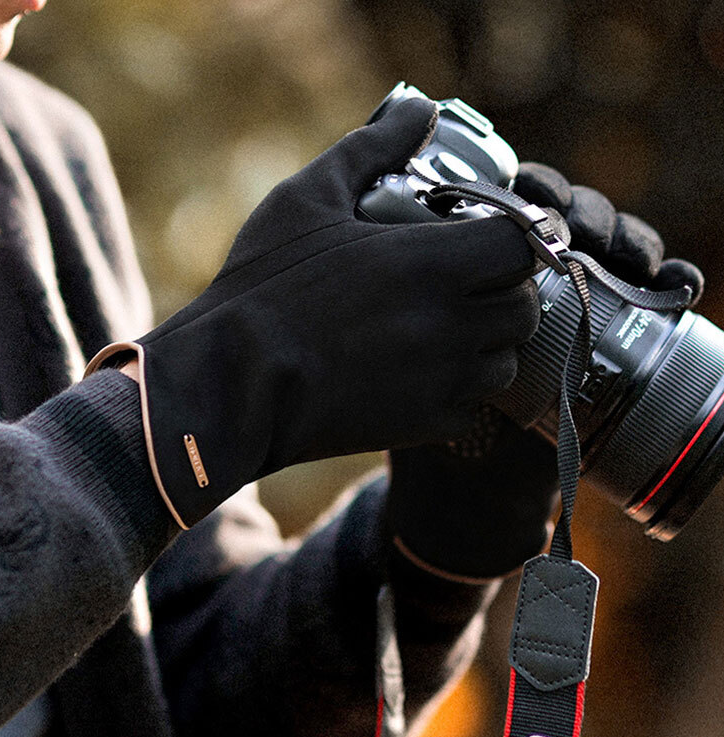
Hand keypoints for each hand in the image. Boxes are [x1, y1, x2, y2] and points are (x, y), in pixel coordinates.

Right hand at [87, 99, 540, 527]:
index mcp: (427, 264)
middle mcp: (447, 326)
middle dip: (506, 291)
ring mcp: (440, 382)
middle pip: (525, 308)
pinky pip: (472, 407)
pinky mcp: (422, 425)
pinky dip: (459, 389)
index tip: (487, 237)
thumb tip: (418, 108)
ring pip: (506, 362)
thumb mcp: (306, 199)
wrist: (231, 383)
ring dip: (489, 343)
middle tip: (470, 283)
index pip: (523, 248)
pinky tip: (423, 372)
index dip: (513, 239)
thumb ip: (371, 147)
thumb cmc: (263, 288)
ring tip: (449, 329)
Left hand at [388, 162, 704, 579]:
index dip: (534, 193)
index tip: (535, 198)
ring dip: (631, 243)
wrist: (458, 476)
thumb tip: (377, 194)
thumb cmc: (407, 396)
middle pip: (572, 222)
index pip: (515, 205)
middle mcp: (526, 281)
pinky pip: (647, 305)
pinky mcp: (607, 343)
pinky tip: (676, 284)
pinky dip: (670, 285)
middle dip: (587, 215)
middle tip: (582, 233)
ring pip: (613, 253)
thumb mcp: (383, 328)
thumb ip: (381, 274)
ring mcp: (571, 308)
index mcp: (476, 262)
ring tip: (632, 257)